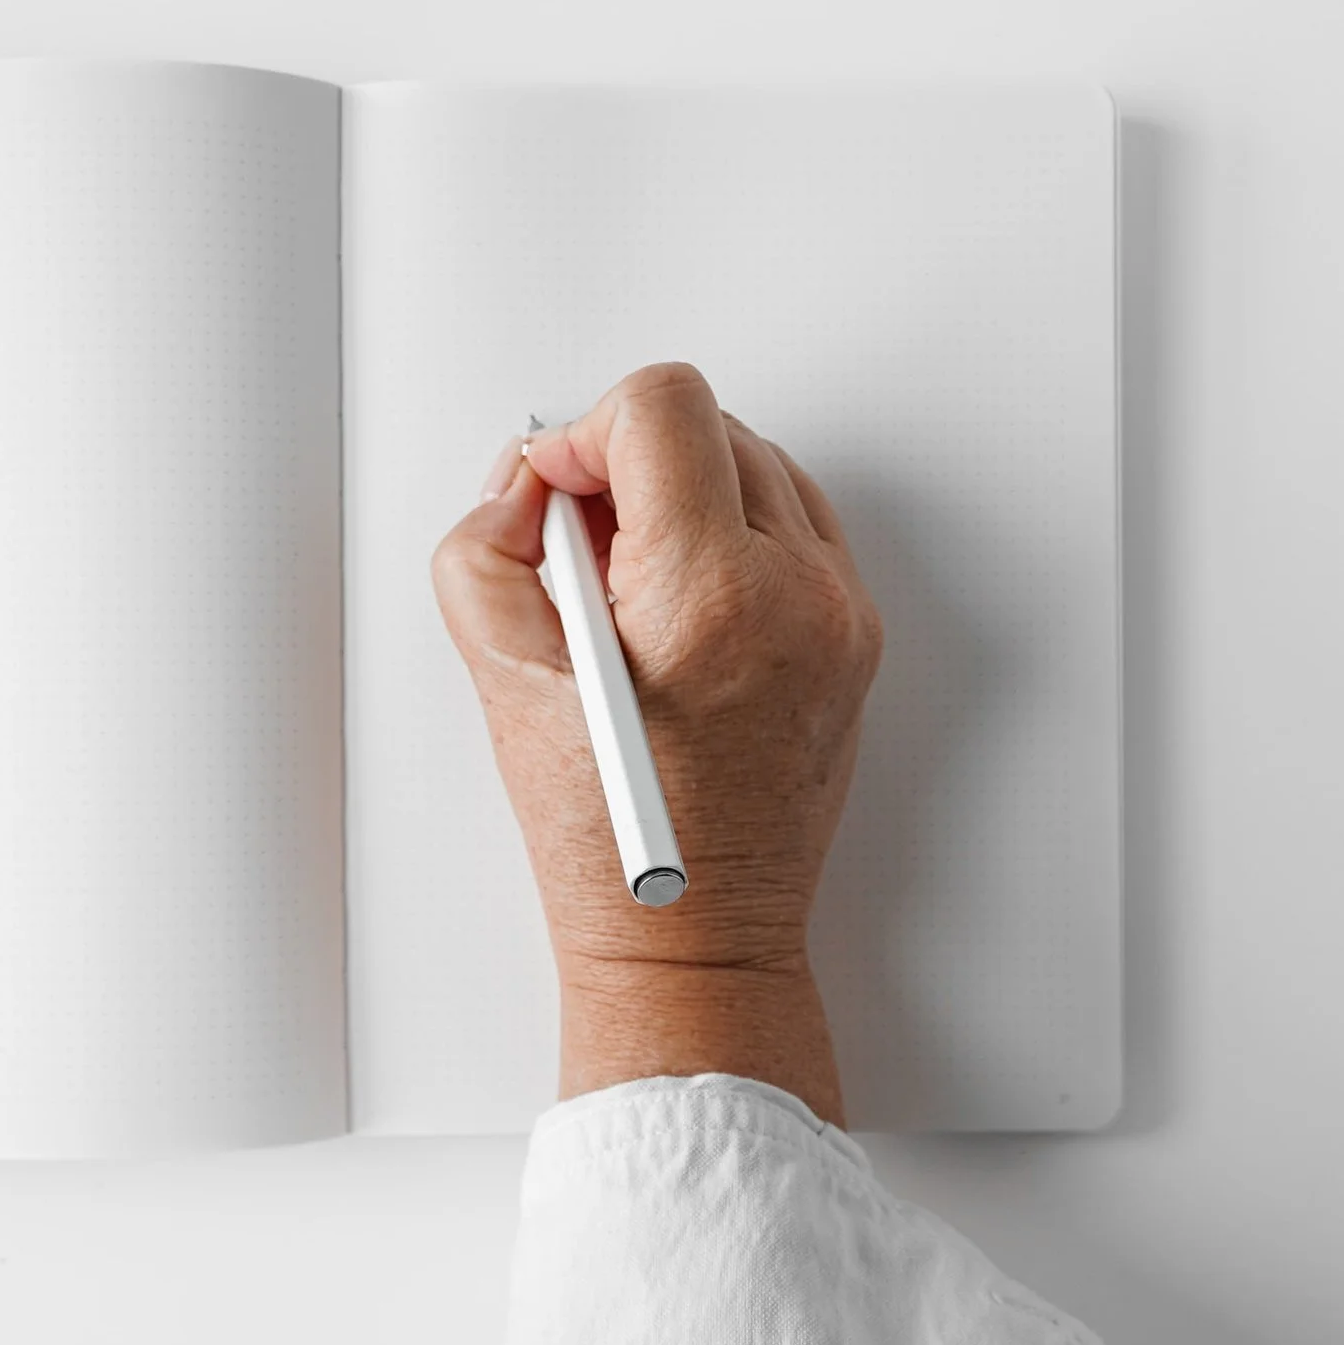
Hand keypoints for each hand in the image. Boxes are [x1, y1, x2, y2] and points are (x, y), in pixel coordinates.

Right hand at [431, 363, 882, 1123]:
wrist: (697, 939)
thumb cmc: (613, 843)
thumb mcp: (502, 679)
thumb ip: (487, 547)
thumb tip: (525, 483)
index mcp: (712, 592)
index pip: (664, 405)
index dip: (588, 431)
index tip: (560, 492)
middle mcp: (798, 592)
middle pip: (711, 426)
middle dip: (630, 468)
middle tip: (583, 554)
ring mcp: (841, 614)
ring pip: (759, 466)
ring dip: (686, 496)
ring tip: (631, 591)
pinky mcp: (856, 639)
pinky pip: (797, 526)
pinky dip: (736, 536)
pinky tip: (683, 607)